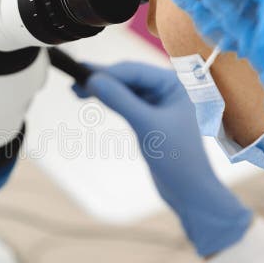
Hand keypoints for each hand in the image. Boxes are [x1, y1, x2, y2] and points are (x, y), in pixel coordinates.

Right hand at [75, 62, 251, 256]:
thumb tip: (93, 80)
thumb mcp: (146, 126)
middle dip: (103, 79)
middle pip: (128, 77)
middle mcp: (169, 89)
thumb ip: (120, 101)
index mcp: (176, 84)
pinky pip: (127, 102)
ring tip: (76, 90)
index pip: (135, 71)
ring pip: (125, 89)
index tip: (81, 75)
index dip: (107, 72)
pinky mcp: (151, 118)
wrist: (190, 191)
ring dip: (104, 89)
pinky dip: (110, 100)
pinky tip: (93, 98)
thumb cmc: (178, 158)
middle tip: (74, 80)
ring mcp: (159, 103)